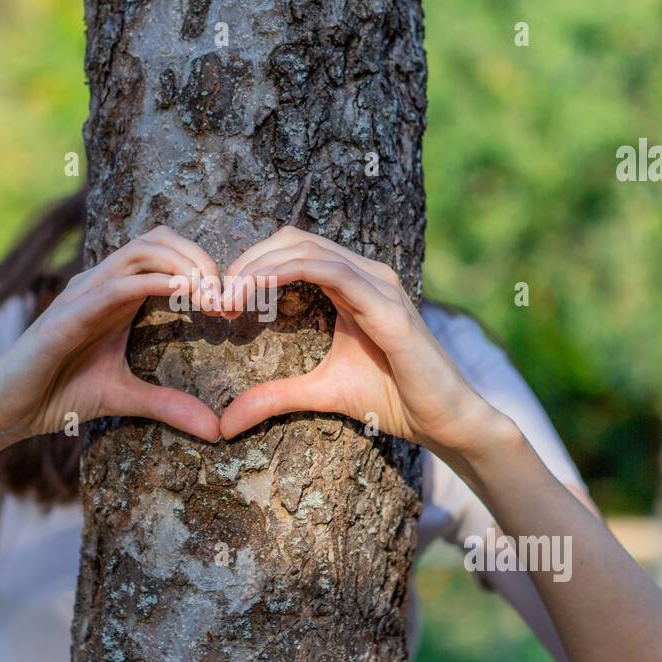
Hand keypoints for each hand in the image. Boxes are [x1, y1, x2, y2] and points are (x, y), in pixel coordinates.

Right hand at [0, 226, 223, 444]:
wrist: (4, 410)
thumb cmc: (57, 394)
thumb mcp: (125, 398)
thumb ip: (169, 405)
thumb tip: (217, 429)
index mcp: (116, 294)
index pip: (165, 252)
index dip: (204, 266)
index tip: (233, 303)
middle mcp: (100, 283)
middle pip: (159, 239)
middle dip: (202, 259)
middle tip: (230, 297)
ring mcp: (83, 293)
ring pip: (142, 251)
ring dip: (185, 266)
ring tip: (213, 296)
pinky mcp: (68, 314)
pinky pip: (117, 285)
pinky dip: (154, 283)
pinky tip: (183, 295)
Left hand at [218, 227, 505, 453]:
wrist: (445, 421)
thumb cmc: (394, 399)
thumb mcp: (320, 393)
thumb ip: (273, 397)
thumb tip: (224, 423)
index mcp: (352, 284)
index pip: (292, 250)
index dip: (251, 266)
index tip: (220, 301)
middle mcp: (366, 274)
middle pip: (294, 239)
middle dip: (248, 262)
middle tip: (216, 297)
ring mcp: (379, 284)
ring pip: (308, 248)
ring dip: (260, 266)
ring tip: (229, 295)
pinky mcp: (388, 304)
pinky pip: (332, 272)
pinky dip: (288, 272)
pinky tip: (257, 290)